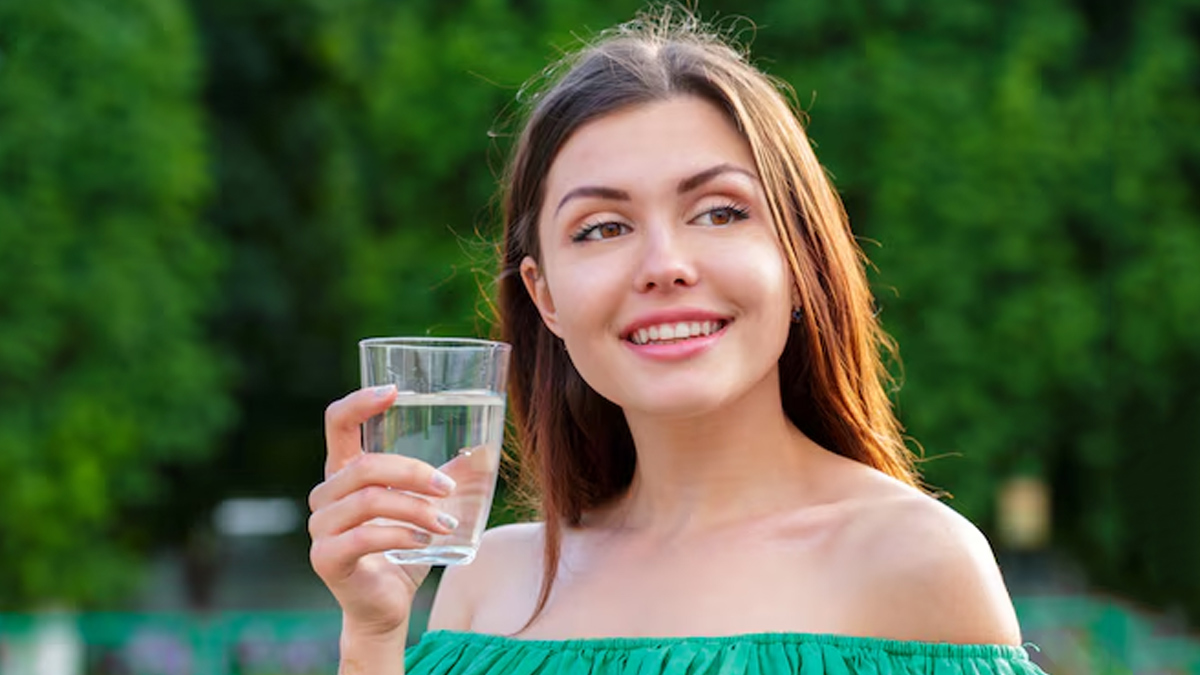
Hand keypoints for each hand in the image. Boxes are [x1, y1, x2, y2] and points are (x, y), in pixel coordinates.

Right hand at [308, 384, 457, 637]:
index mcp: (344, 472)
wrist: (386, 607)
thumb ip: (449, 477)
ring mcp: (321, 527)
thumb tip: (486, 449)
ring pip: (368, 500)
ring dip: (415, 508)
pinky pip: (364, 537)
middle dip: (413, 472)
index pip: (338, 424)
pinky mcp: (326, 558)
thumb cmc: (404, 550)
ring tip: (446, 524)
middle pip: (365, 465)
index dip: (360, 402)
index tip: (394, 390)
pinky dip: (400, 535)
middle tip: (448, 487)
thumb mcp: (430, 507)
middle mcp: (325, 495)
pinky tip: (425, 542)